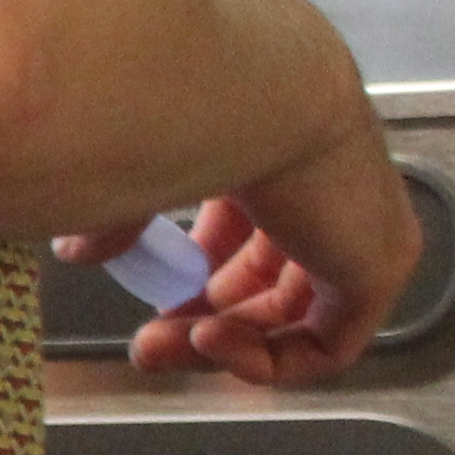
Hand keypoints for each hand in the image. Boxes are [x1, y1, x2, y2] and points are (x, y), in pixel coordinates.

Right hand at [60, 107, 419, 386]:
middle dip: (201, 316)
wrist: (253, 94)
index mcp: (290, 151)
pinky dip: (263, 360)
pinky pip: (326, 345)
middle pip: (271, 280)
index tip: (148, 289)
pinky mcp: (378, 270)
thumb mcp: (146, 167)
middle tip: (145, 340)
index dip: (197, 271)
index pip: (251, 229)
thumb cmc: (195, 107)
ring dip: (219, 343)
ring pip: (293, 317)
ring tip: (161, 346)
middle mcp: (336, 188)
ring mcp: (367, 230)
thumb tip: (76, 251)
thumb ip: (119, 214)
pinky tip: (207, 340)